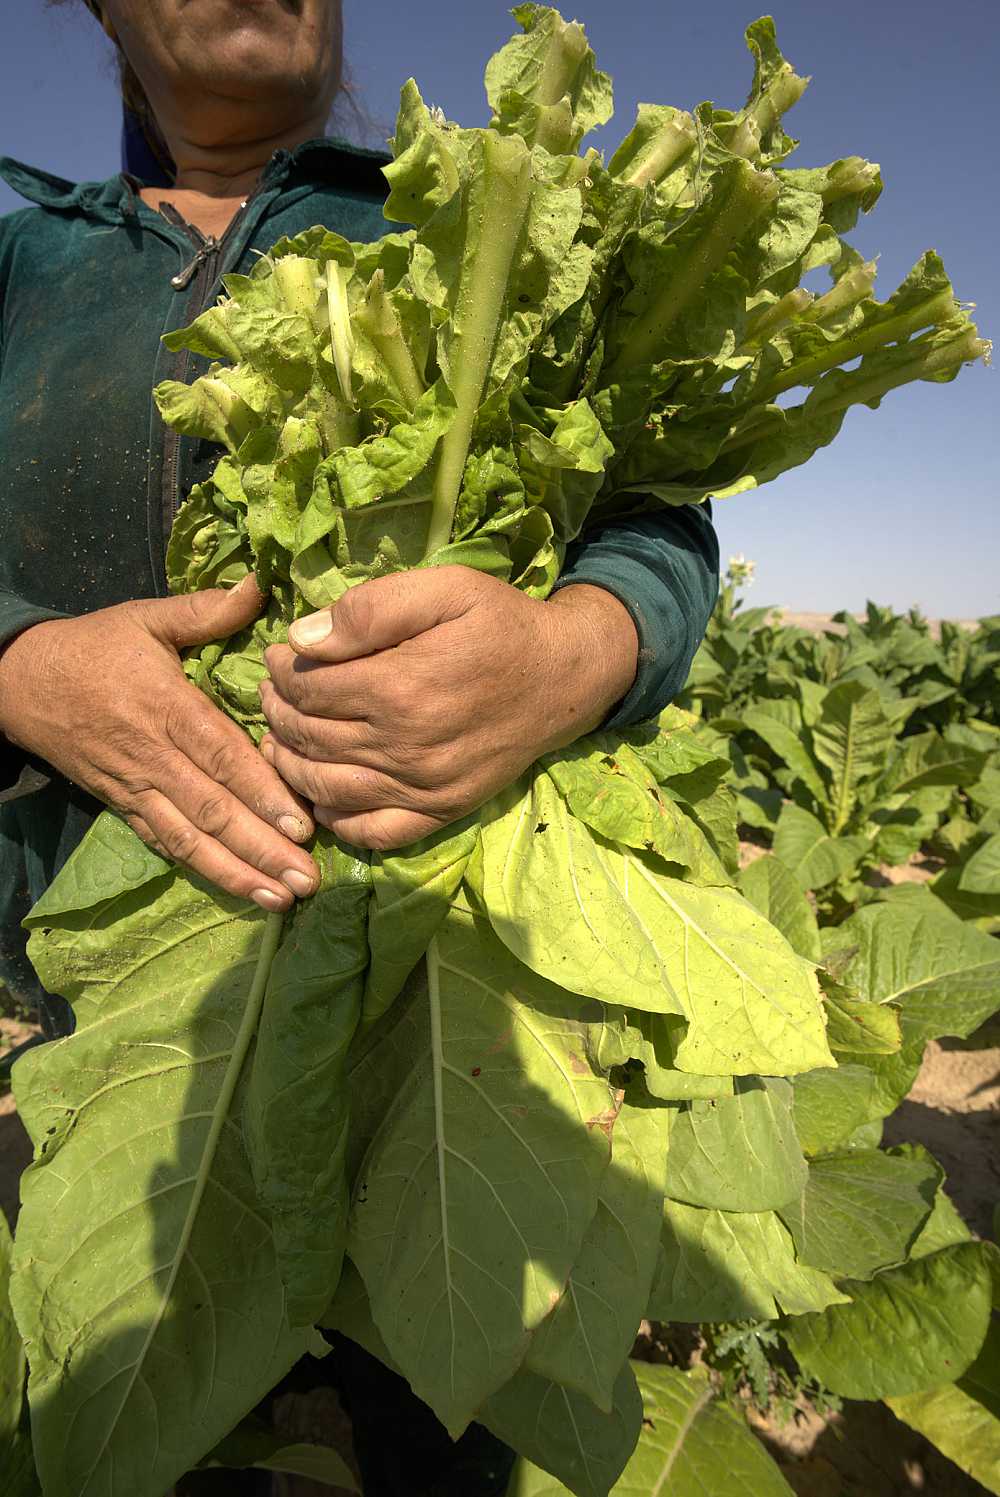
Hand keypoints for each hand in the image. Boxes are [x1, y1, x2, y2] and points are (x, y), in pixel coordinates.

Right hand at [0, 577, 317, 909]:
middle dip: (262, 848)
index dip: (261, 792)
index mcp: (166, 707)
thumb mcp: (145, 617)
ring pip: (191, 837)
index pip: (221, 756)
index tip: (301, 825)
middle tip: (308, 880)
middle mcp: (154, 755)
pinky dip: (201, 869)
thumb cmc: (94, 647)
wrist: (19, 682)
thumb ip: (204, 610)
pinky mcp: (123, 805)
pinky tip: (238, 891)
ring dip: (237, 872)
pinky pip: (165, 843)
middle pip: (213, 809)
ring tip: (282, 899)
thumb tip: (260, 584)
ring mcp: (137, 786)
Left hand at [259, 566, 638, 850]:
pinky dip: (335, 819)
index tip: (277, 655)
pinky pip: (372, 832)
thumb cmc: (501, 624)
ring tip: (281, 736)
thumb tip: (302, 639)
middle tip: (272, 692)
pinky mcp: (440, 811)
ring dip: (289, 763)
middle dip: (277, 712)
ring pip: (326, 786)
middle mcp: (404, 746)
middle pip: (308, 737)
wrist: (565, 677)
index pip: (307, 688)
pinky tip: (322, 793)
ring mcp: (422, 787)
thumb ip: (371, 609)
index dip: (279, 670)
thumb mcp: (445, 588)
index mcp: (399, 688)